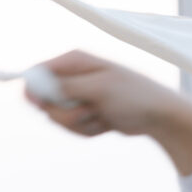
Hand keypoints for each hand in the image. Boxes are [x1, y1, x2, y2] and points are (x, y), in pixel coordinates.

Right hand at [25, 50, 191, 137]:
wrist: (158, 115)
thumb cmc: (133, 95)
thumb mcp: (99, 89)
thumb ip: (66, 88)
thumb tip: (37, 87)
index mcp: (74, 61)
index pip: (37, 72)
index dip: (33, 91)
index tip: (40, 106)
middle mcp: (72, 77)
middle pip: (44, 101)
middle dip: (64, 114)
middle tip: (88, 110)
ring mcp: (77, 97)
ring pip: (58, 119)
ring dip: (79, 124)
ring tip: (102, 115)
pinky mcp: (83, 114)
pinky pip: (72, 128)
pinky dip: (88, 131)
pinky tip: (106, 123)